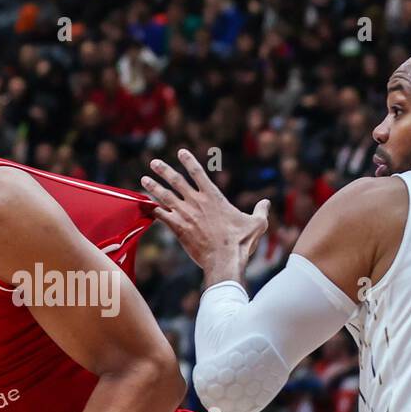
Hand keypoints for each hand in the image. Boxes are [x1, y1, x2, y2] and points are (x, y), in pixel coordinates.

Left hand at [140, 148, 269, 282]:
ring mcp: (185, 214)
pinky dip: (153, 210)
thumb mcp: (257, 224)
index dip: (189, 161)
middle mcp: (197, 202)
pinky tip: (146, 206)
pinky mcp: (178, 228)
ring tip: (144, 179)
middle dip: (164, 170)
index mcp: (214, 197)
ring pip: (165, 196)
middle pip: (176, 181)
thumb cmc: (241, 242)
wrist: (224, 259)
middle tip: (154, 162)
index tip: (181, 152)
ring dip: (153, 186)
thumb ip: (261, 211)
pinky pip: (162, 216)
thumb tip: (266, 203)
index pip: (199, 172)